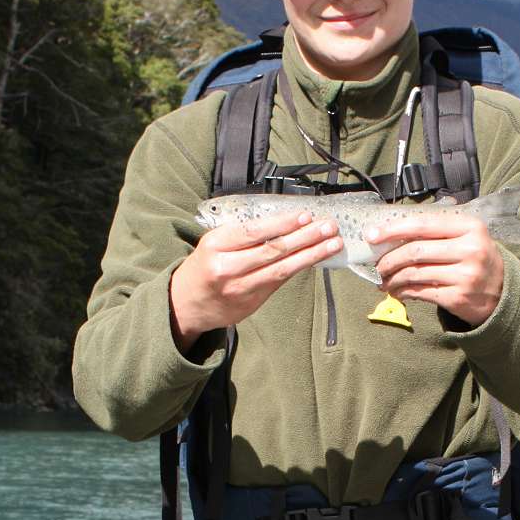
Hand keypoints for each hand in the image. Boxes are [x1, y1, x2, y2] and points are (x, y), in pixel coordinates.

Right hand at [169, 210, 340, 350]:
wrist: (186, 304)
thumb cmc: (204, 266)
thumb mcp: (213, 243)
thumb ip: (242, 235)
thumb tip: (284, 223)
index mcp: (215, 245)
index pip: (255, 232)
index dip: (283, 224)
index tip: (305, 216)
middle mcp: (227, 268)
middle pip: (272, 250)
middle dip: (305, 237)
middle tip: (329, 226)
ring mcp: (240, 289)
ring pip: (281, 270)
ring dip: (310, 255)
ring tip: (333, 243)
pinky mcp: (251, 304)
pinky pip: (279, 283)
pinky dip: (298, 268)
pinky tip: (315, 258)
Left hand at [364, 208, 503, 326]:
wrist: (502, 292)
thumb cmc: (475, 259)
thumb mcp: (466, 236)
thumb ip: (436, 230)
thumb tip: (391, 233)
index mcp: (470, 226)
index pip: (423, 224)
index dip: (393, 230)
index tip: (372, 236)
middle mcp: (470, 249)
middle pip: (415, 251)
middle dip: (389, 259)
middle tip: (377, 266)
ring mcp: (465, 275)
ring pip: (415, 273)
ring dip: (393, 279)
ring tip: (384, 281)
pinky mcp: (458, 297)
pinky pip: (421, 292)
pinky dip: (403, 292)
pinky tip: (397, 292)